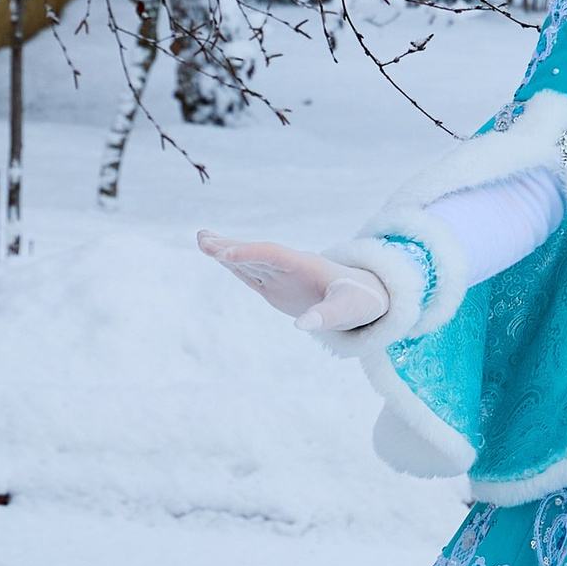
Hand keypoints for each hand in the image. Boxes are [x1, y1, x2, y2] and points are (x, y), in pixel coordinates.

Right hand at [198, 234, 390, 332]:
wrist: (364, 297)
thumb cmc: (359, 301)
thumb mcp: (348, 310)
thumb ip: (327, 316)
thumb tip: (302, 326)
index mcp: (307, 266)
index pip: (275, 254)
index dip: (251, 253)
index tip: (225, 253)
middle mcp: (291, 266)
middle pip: (258, 253)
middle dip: (232, 247)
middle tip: (203, 239)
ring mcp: (283, 275)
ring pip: (251, 261)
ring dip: (227, 253)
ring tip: (202, 240)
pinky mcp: (278, 287)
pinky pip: (253, 274)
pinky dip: (235, 265)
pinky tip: (217, 257)